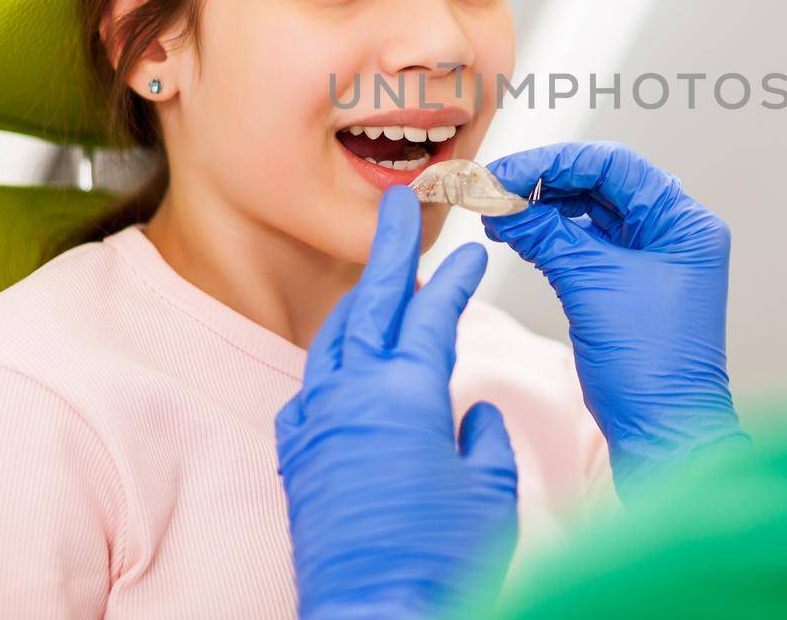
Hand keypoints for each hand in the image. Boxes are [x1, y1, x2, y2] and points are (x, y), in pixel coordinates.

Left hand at [275, 186, 518, 619]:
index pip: (433, 313)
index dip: (455, 278)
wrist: (378, 616)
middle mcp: (352, 395)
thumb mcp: (488, 490)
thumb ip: (482, 440)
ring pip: (334, 340)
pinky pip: (312, 389)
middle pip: (370, 302)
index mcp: (407, 392)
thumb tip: (471, 418)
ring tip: (377, 280)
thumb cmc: (438, 563)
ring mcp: (318, 423)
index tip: (470, 252)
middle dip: (387, 250)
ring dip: (358, 303)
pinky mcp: (298, 459)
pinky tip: (345, 363)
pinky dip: (333, 362)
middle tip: (398, 207)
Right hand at [483, 142, 745, 495]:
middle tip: (491, 187)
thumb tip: (499, 199)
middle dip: (543, 182)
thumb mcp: (589, 285)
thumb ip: (544, 233)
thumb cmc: (648, 367)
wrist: (662, 435)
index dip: (553, 163)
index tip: (504, 172)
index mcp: (684, 222)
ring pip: (590, 210)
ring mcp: (653, 257)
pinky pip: (586, 241)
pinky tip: (514, 231)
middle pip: (601, 183)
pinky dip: (550, 234)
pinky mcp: (630, 281)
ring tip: (495, 211)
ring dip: (542, 207)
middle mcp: (674, 231)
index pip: (614, 166)